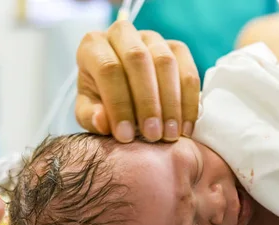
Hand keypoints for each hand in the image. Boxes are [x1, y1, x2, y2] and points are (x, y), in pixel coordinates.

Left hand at [75, 21, 200, 142]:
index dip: (118, 104)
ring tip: (170, 135)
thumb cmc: (101, 102)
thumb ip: (91, 117)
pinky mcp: (178, 49)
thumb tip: (103, 122)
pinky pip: (189, 72)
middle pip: (138, 59)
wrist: (123, 94)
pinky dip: (189, 103)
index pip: (108, 68)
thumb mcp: (89, 112)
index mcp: (93, 45)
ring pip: (166, 62)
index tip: (126, 137)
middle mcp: (123, 33)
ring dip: (171, 103)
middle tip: (152, 135)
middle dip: (147, 102)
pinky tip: (185, 128)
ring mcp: (153, 38)